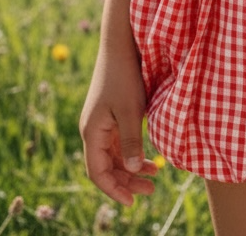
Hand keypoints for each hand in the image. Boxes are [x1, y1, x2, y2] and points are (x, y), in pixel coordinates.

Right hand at [80, 42, 158, 204]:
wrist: (120, 44)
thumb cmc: (124, 75)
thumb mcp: (131, 109)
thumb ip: (131, 141)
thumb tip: (132, 170)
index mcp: (92, 132)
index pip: (97, 173)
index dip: (114, 189)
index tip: (132, 202)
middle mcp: (93, 130)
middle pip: (106, 167)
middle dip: (126, 182)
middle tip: (150, 190)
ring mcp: (101, 122)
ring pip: (113, 156)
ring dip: (130, 169)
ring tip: (154, 177)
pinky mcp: (111, 114)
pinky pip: (118, 143)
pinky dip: (132, 153)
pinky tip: (149, 158)